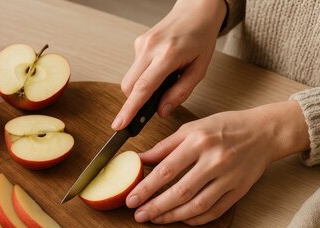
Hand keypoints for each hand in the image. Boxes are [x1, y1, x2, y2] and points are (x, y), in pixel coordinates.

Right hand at [112, 0, 226, 129]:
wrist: (196, 10)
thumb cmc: (201, 39)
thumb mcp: (199, 70)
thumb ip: (180, 93)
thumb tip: (161, 112)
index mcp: (168, 55)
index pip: (143, 88)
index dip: (130, 109)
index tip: (119, 124)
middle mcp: (150, 48)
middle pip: (129, 86)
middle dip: (134, 102)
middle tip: (148, 109)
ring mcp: (141, 44)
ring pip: (129, 79)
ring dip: (140, 89)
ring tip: (161, 82)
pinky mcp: (138, 43)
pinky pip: (134, 69)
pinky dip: (143, 76)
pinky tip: (159, 69)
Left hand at [126, 101, 309, 224]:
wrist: (265, 132)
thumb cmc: (224, 128)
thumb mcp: (192, 128)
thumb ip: (164, 146)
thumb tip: (138, 160)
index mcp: (199, 141)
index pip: (167, 169)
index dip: (146, 187)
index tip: (131, 199)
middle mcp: (215, 160)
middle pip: (180, 191)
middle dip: (156, 207)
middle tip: (138, 215)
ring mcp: (229, 178)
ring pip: (197, 205)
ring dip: (173, 216)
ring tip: (155, 219)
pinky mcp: (240, 190)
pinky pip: (215, 211)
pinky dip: (196, 219)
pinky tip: (181, 219)